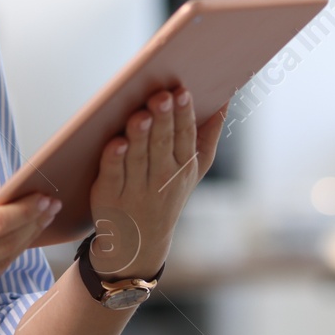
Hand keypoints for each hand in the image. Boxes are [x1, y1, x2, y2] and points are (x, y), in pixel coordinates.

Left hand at [87, 87, 225, 278]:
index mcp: (183, 167)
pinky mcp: (109, 195)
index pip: (185, 137)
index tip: (182, 92)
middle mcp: (162, 178)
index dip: (183, 115)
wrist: (138, 242)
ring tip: (141, 114)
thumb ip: (208, 136)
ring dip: (140, 136)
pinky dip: (114, 160)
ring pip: (139, 158)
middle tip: (161, 96)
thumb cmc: (167, 194)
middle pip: (162, 144)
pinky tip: (115, 143)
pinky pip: (113, 175)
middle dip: (163, 119)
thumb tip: (224, 100)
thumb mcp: (193, 170)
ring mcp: (135, 189)